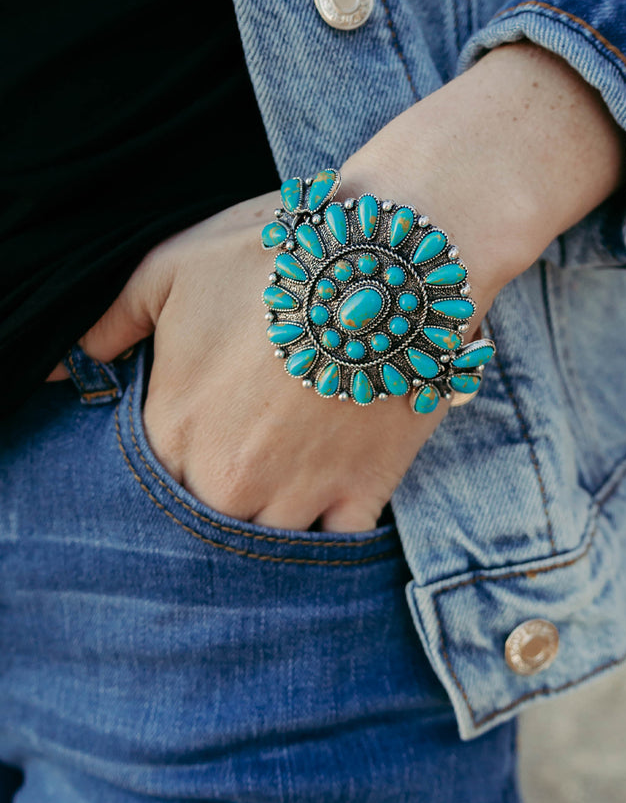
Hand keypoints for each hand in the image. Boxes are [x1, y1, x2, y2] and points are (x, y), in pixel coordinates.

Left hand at [48, 193, 454, 531]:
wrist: (388, 258)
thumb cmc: (273, 258)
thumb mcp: (170, 271)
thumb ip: (108, 325)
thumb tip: (59, 371)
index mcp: (176, 429)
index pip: (152, 482)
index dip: (176, 459)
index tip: (204, 431)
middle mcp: (229, 478)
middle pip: (208, 519)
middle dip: (221, 492)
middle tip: (250, 449)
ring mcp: (298, 493)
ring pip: (268, 541)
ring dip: (272, 514)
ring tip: (289, 469)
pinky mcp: (362, 491)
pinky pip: (337, 545)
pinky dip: (331, 530)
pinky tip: (331, 495)